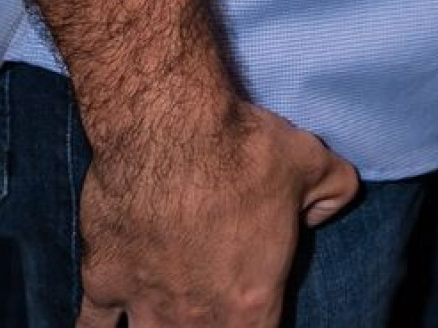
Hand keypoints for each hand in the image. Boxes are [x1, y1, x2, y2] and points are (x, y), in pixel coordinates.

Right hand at [76, 97, 358, 326]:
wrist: (169, 129)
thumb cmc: (244, 150)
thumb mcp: (312, 164)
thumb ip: (334, 191)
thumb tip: (335, 201)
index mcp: (251, 305)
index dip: (260, 324)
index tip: (258, 311)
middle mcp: (195, 319)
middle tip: (213, 309)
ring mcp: (144, 306)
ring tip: (171, 319)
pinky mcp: (102, 283)